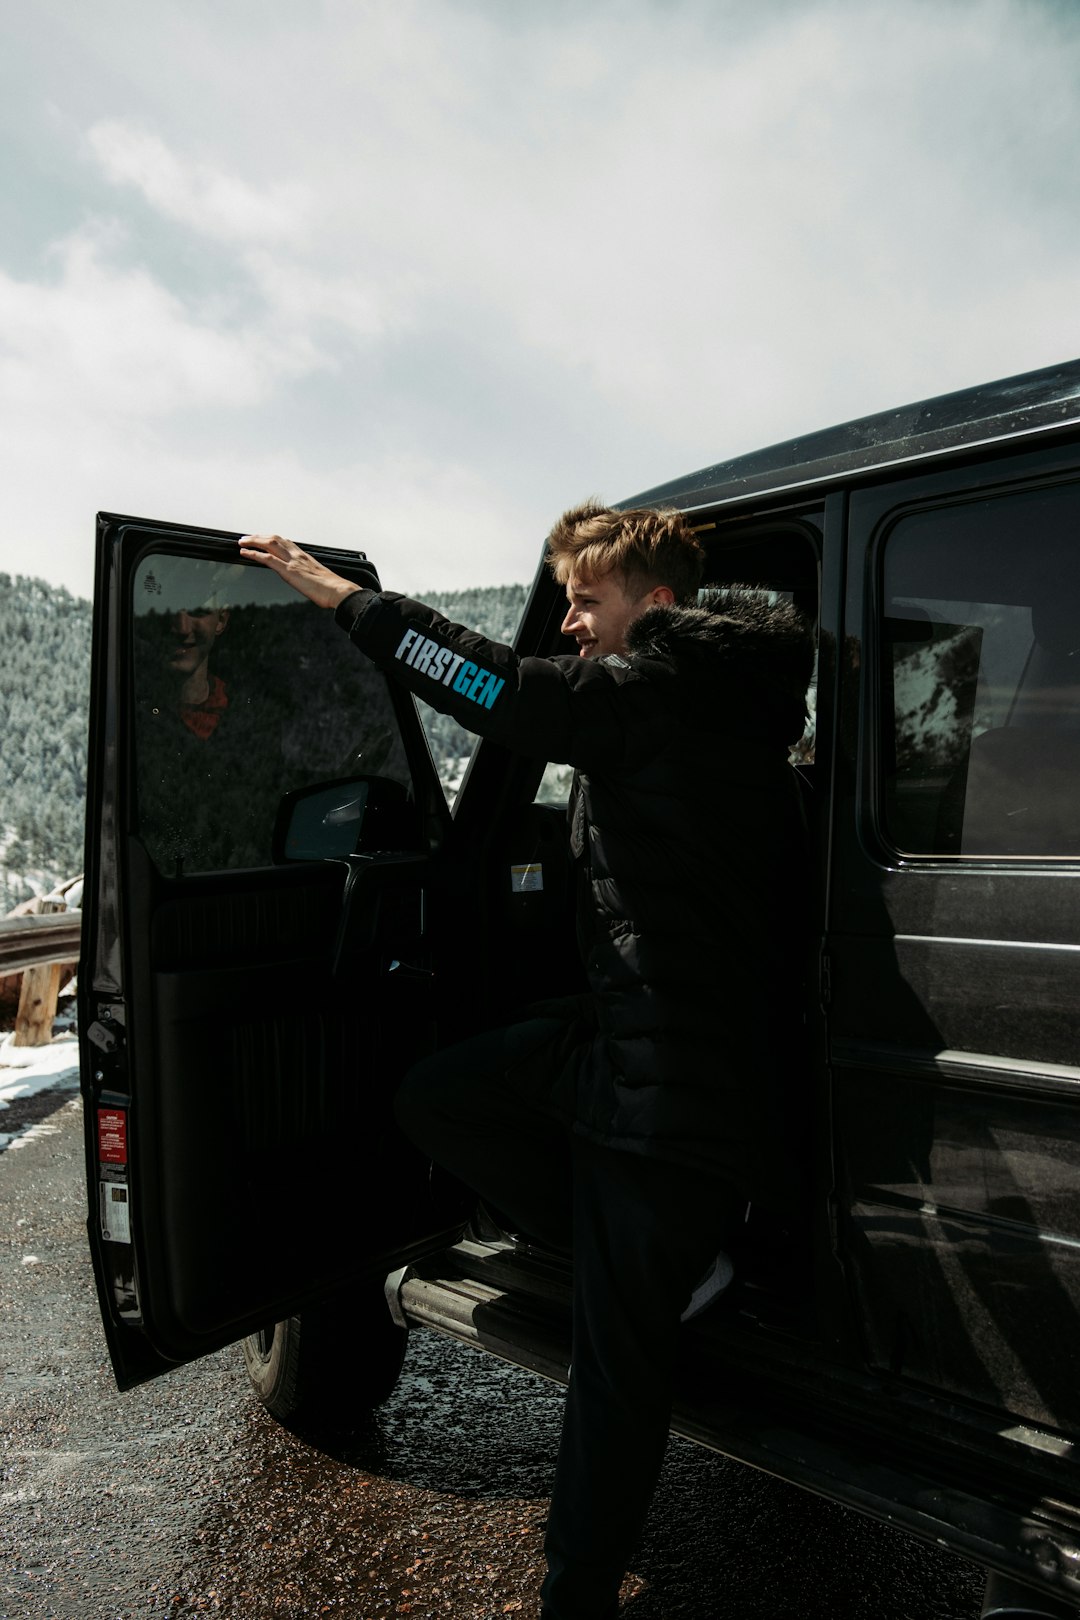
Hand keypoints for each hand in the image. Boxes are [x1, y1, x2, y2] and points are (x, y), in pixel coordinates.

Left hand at [237, 534, 359, 610]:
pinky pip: (267, 558)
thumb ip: (309, 575)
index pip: (285, 542)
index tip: (262, 539)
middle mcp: (298, 555)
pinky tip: (245, 553)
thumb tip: (308, 581)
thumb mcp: (319, 578)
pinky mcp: (288, 571)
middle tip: (246, 538)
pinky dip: (254, 554)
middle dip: (259, 537)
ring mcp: (292, 561)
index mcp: (305, 557)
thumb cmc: (332, 589)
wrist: (338, 591)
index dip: (271, 539)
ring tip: (242, 542)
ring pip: (269, 544)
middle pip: (274, 539)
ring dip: (253, 541)